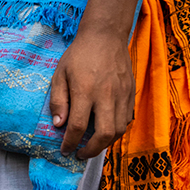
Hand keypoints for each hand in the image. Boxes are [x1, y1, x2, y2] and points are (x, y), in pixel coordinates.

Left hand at [49, 30, 134, 158]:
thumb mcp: (60, 74)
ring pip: (119, 130)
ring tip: (93, 144)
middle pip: (104, 134)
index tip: (65, 150)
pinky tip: (105, 129)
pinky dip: (117, 130)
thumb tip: (59, 124)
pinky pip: (127, 120)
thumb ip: (58, 100)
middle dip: (91, 151)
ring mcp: (122, 95)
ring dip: (105, 143)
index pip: (77, 126)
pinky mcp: (131, 93)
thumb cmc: (79, 55)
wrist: (105, 35)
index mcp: (85, 90)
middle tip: (81, 154)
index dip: (70, 143)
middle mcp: (106, 95)